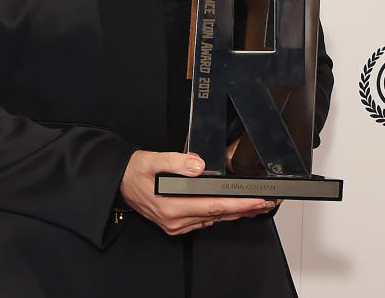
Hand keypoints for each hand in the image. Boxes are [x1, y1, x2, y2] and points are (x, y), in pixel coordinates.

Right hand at [118, 150, 278, 235]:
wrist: (118, 182)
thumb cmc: (134, 171)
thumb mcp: (152, 160)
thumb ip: (176, 161)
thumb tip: (198, 165)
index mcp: (172, 206)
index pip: (213, 206)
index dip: (238, 203)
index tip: (257, 200)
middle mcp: (175, 220)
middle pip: (217, 216)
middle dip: (244, 209)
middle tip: (266, 203)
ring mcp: (175, 225)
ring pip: (212, 220)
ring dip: (233, 212)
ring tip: (253, 205)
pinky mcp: (174, 225)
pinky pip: (202, 222)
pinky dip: (218, 215)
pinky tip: (228, 208)